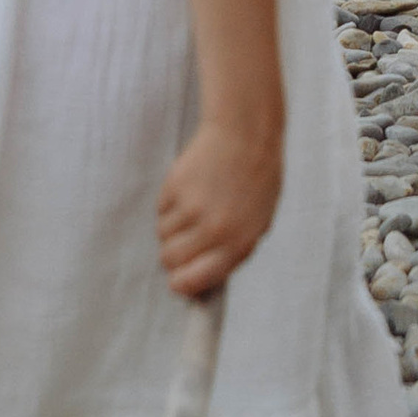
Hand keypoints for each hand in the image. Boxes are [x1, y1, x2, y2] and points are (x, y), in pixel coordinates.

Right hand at [157, 116, 282, 296]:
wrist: (247, 132)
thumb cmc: (256, 179)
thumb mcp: (257, 221)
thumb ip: (231, 252)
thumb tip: (200, 281)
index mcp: (238, 243)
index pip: (192, 282)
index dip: (181, 284)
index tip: (179, 278)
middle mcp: (214, 230)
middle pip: (169, 261)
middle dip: (174, 253)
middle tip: (188, 235)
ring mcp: (192, 208)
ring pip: (162, 236)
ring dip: (173, 226)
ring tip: (196, 203)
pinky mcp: (175, 187)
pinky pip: (159, 211)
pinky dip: (170, 204)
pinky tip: (192, 187)